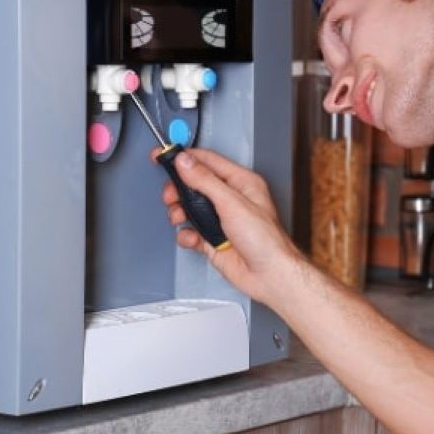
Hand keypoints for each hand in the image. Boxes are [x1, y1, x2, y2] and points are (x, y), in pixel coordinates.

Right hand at [160, 147, 305, 305]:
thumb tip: (186, 162)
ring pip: (190, 208)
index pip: (208, 161)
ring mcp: (221, 219)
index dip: (185, 157)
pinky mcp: (213, 239)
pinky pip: (191, 232)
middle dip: (178, 189)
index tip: (164, 156)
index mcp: (241, 182)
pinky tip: (192, 238)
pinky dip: (187, 235)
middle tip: (170, 195)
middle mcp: (231, 199)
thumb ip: (205, 180)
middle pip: (194, 184)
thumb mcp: (232, 203)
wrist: (269, 277)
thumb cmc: (266, 241)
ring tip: (179, 217)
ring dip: (180, 212)